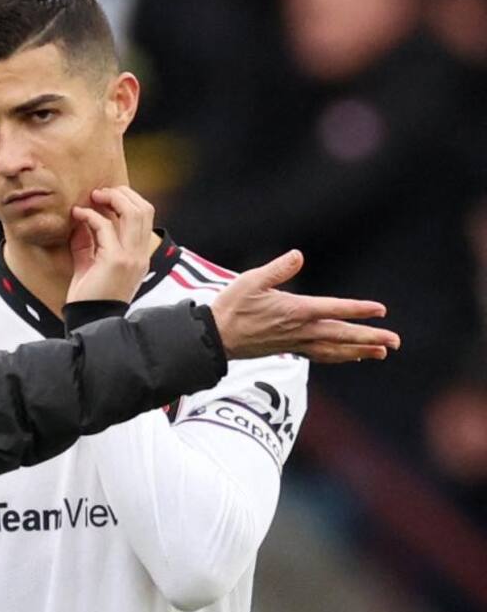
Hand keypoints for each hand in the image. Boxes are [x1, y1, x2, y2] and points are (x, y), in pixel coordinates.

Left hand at [67, 186, 154, 303]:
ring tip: (92, 197)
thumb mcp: (89, 263)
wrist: (88, 321)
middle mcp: (141, 255)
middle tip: (98, 193)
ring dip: (112, 198)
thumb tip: (81, 217)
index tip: (103, 198)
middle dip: (122, 194)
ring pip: (134, 212)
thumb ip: (89, 241)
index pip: (146, 217)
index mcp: (139, 256)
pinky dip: (90, 216)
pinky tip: (77, 215)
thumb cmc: (88, 296)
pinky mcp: (115, 260)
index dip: (127, 200)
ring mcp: (131, 257)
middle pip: (145, 209)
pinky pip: (105, 227)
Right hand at [211, 250, 400, 362]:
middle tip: (396, 342)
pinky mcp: (289, 349)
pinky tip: (351, 356)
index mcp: (294, 310)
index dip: (357, 309)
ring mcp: (295, 342)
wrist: (215, 338)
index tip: (380, 310)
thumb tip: (298, 255)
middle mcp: (299, 330)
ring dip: (360, 350)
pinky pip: (321, 355)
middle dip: (370, 337)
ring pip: (335, 349)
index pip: (333, 309)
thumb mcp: (250, 281)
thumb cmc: (231, 307)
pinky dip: (340, 356)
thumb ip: (277, 269)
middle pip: (341, 335)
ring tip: (383, 352)